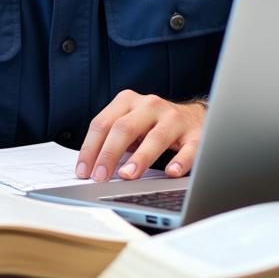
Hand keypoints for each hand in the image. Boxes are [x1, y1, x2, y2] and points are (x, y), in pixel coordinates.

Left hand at [75, 90, 205, 182]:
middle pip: (125, 128)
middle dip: (109, 153)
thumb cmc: (153, 126)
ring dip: (140, 158)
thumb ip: (112, 141)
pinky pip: (189, 148)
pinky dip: (180, 161)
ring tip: (128, 175)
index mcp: (128, 100)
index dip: (90, 148)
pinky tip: (171, 172)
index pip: (103, 123)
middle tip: (100, 177)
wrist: (194, 117)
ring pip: (156, 137)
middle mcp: (150, 105)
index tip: (83, 172)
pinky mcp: (195, 133)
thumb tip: (91, 170)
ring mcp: (174, 117)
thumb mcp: (130, 125)